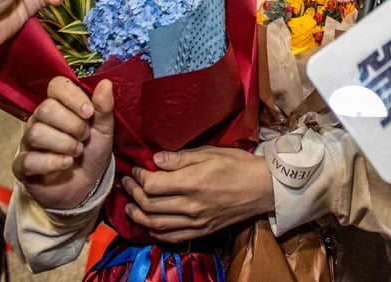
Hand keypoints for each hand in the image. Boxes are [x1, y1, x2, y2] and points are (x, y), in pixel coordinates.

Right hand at [13, 76, 114, 209]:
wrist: (86, 186)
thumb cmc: (92, 153)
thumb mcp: (104, 130)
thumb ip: (104, 108)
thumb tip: (106, 83)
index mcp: (60, 106)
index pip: (56, 86)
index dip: (72, 97)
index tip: (89, 112)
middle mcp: (40, 120)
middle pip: (45, 109)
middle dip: (72, 125)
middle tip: (85, 137)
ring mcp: (29, 142)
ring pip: (36, 133)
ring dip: (64, 144)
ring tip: (77, 152)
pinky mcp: (23, 165)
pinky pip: (29, 159)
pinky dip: (51, 162)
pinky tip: (66, 164)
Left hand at [123, 146, 273, 241]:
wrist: (262, 187)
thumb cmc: (237, 165)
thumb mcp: (209, 153)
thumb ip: (180, 158)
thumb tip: (155, 160)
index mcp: (192, 183)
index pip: (152, 184)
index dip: (139, 176)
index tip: (136, 169)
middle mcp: (191, 205)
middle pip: (149, 205)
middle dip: (133, 193)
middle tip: (128, 183)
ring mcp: (196, 221)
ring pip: (156, 224)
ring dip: (138, 215)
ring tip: (130, 206)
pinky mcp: (202, 231)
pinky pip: (172, 237)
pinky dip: (156, 231)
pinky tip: (149, 224)